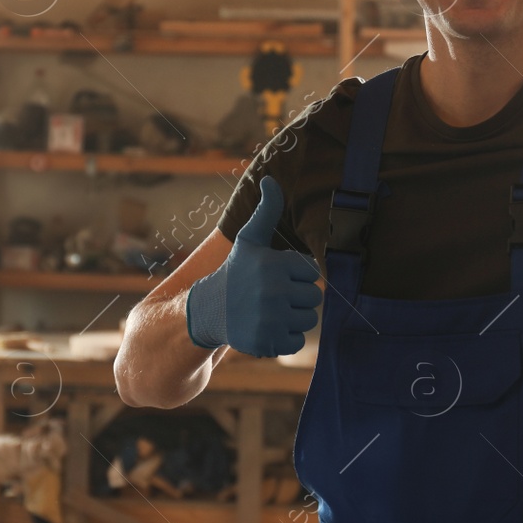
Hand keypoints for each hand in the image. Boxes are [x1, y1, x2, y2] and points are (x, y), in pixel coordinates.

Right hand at [186, 176, 320, 356]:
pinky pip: (296, 342)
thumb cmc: (237, 271)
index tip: (275, 276)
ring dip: (292, 318)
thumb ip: (266, 211)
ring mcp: (270, 318)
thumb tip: (271, 179)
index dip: (296, 274)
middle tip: (272, 296)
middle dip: (296, 298)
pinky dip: (284, 338)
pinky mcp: (267, 342)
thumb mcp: (250, 239)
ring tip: (269, 311)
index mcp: (273, 264)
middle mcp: (272, 291)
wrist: (209, 309)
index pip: (311, 272)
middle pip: (313, 298)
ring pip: (307, 320)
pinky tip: (265, 327)